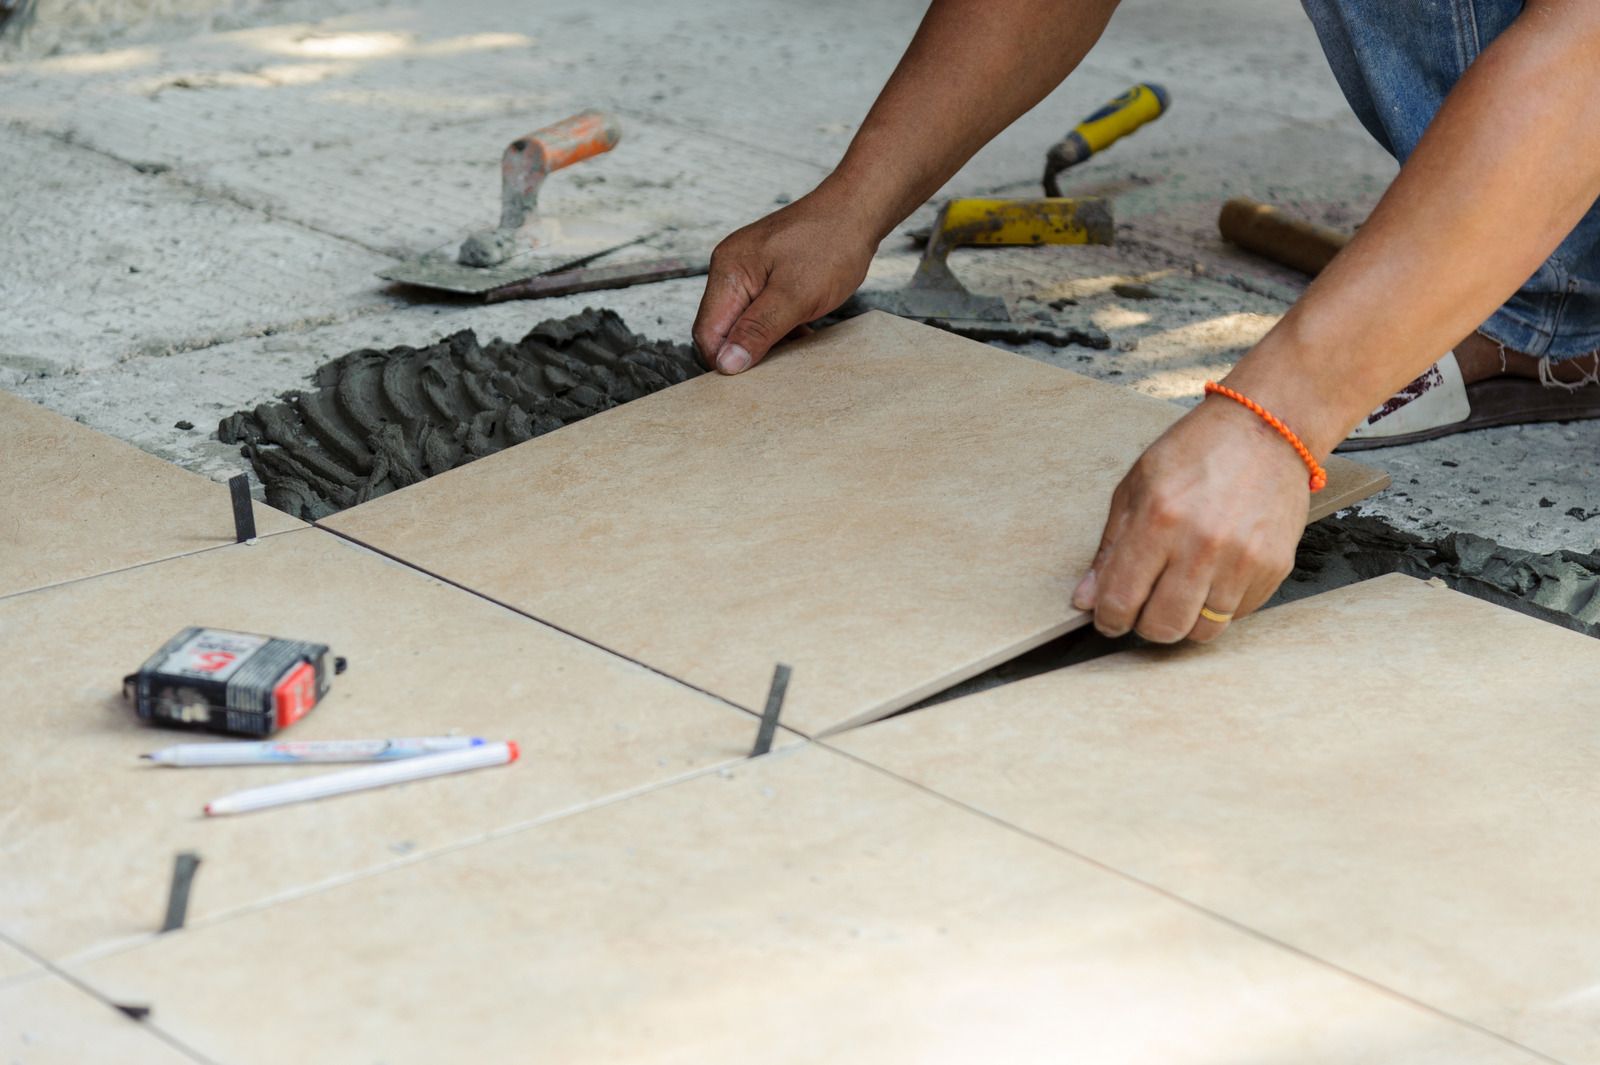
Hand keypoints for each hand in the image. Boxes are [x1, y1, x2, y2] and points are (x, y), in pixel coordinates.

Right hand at [693, 190, 878, 373]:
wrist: (857, 211)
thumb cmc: (830, 245)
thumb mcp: (795, 296)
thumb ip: (758, 330)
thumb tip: (726, 364)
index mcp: (728, 272)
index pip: (707, 332)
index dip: (726, 361)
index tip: (754, 379)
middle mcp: (730, 270)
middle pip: (721, 329)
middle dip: (746, 352)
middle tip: (779, 366)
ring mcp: (747, 272)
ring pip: (742, 324)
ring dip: (765, 342)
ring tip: (795, 345)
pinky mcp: (765, 275)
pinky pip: (759, 312)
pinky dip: (777, 328)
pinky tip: (800, 332)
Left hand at [1071, 396, 1311, 642]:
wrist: (1267, 430)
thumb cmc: (1195, 452)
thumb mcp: (1136, 486)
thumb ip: (1109, 548)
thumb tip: (1085, 599)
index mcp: (1158, 519)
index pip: (1121, 600)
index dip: (1108, 619)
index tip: (1109, 617)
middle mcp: (1202, 544)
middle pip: (1163, 627)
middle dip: (1145, 625)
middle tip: (1144, 606)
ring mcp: (1242, 559)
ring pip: (1202, 630)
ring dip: (1184, 620)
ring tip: (1180, 591)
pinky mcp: (1273, 566)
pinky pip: (1237, 616)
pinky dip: (1219, 606)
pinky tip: (1213, 577)